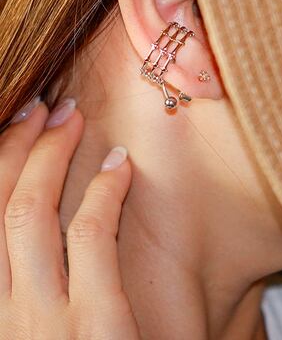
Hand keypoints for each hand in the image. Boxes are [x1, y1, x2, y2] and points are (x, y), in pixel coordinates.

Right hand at [0, 97, 139, 338]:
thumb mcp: (36, 334)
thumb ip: (29, 286)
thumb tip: (37, 225)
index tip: (18, 126)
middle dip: (16, 148)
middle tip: (44, 107)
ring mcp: (42, 324)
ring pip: (30, 216)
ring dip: (50, 156)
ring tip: (72, 116)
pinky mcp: (95, 326)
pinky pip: (90, 238)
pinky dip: (103, 192)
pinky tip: (120, 163)